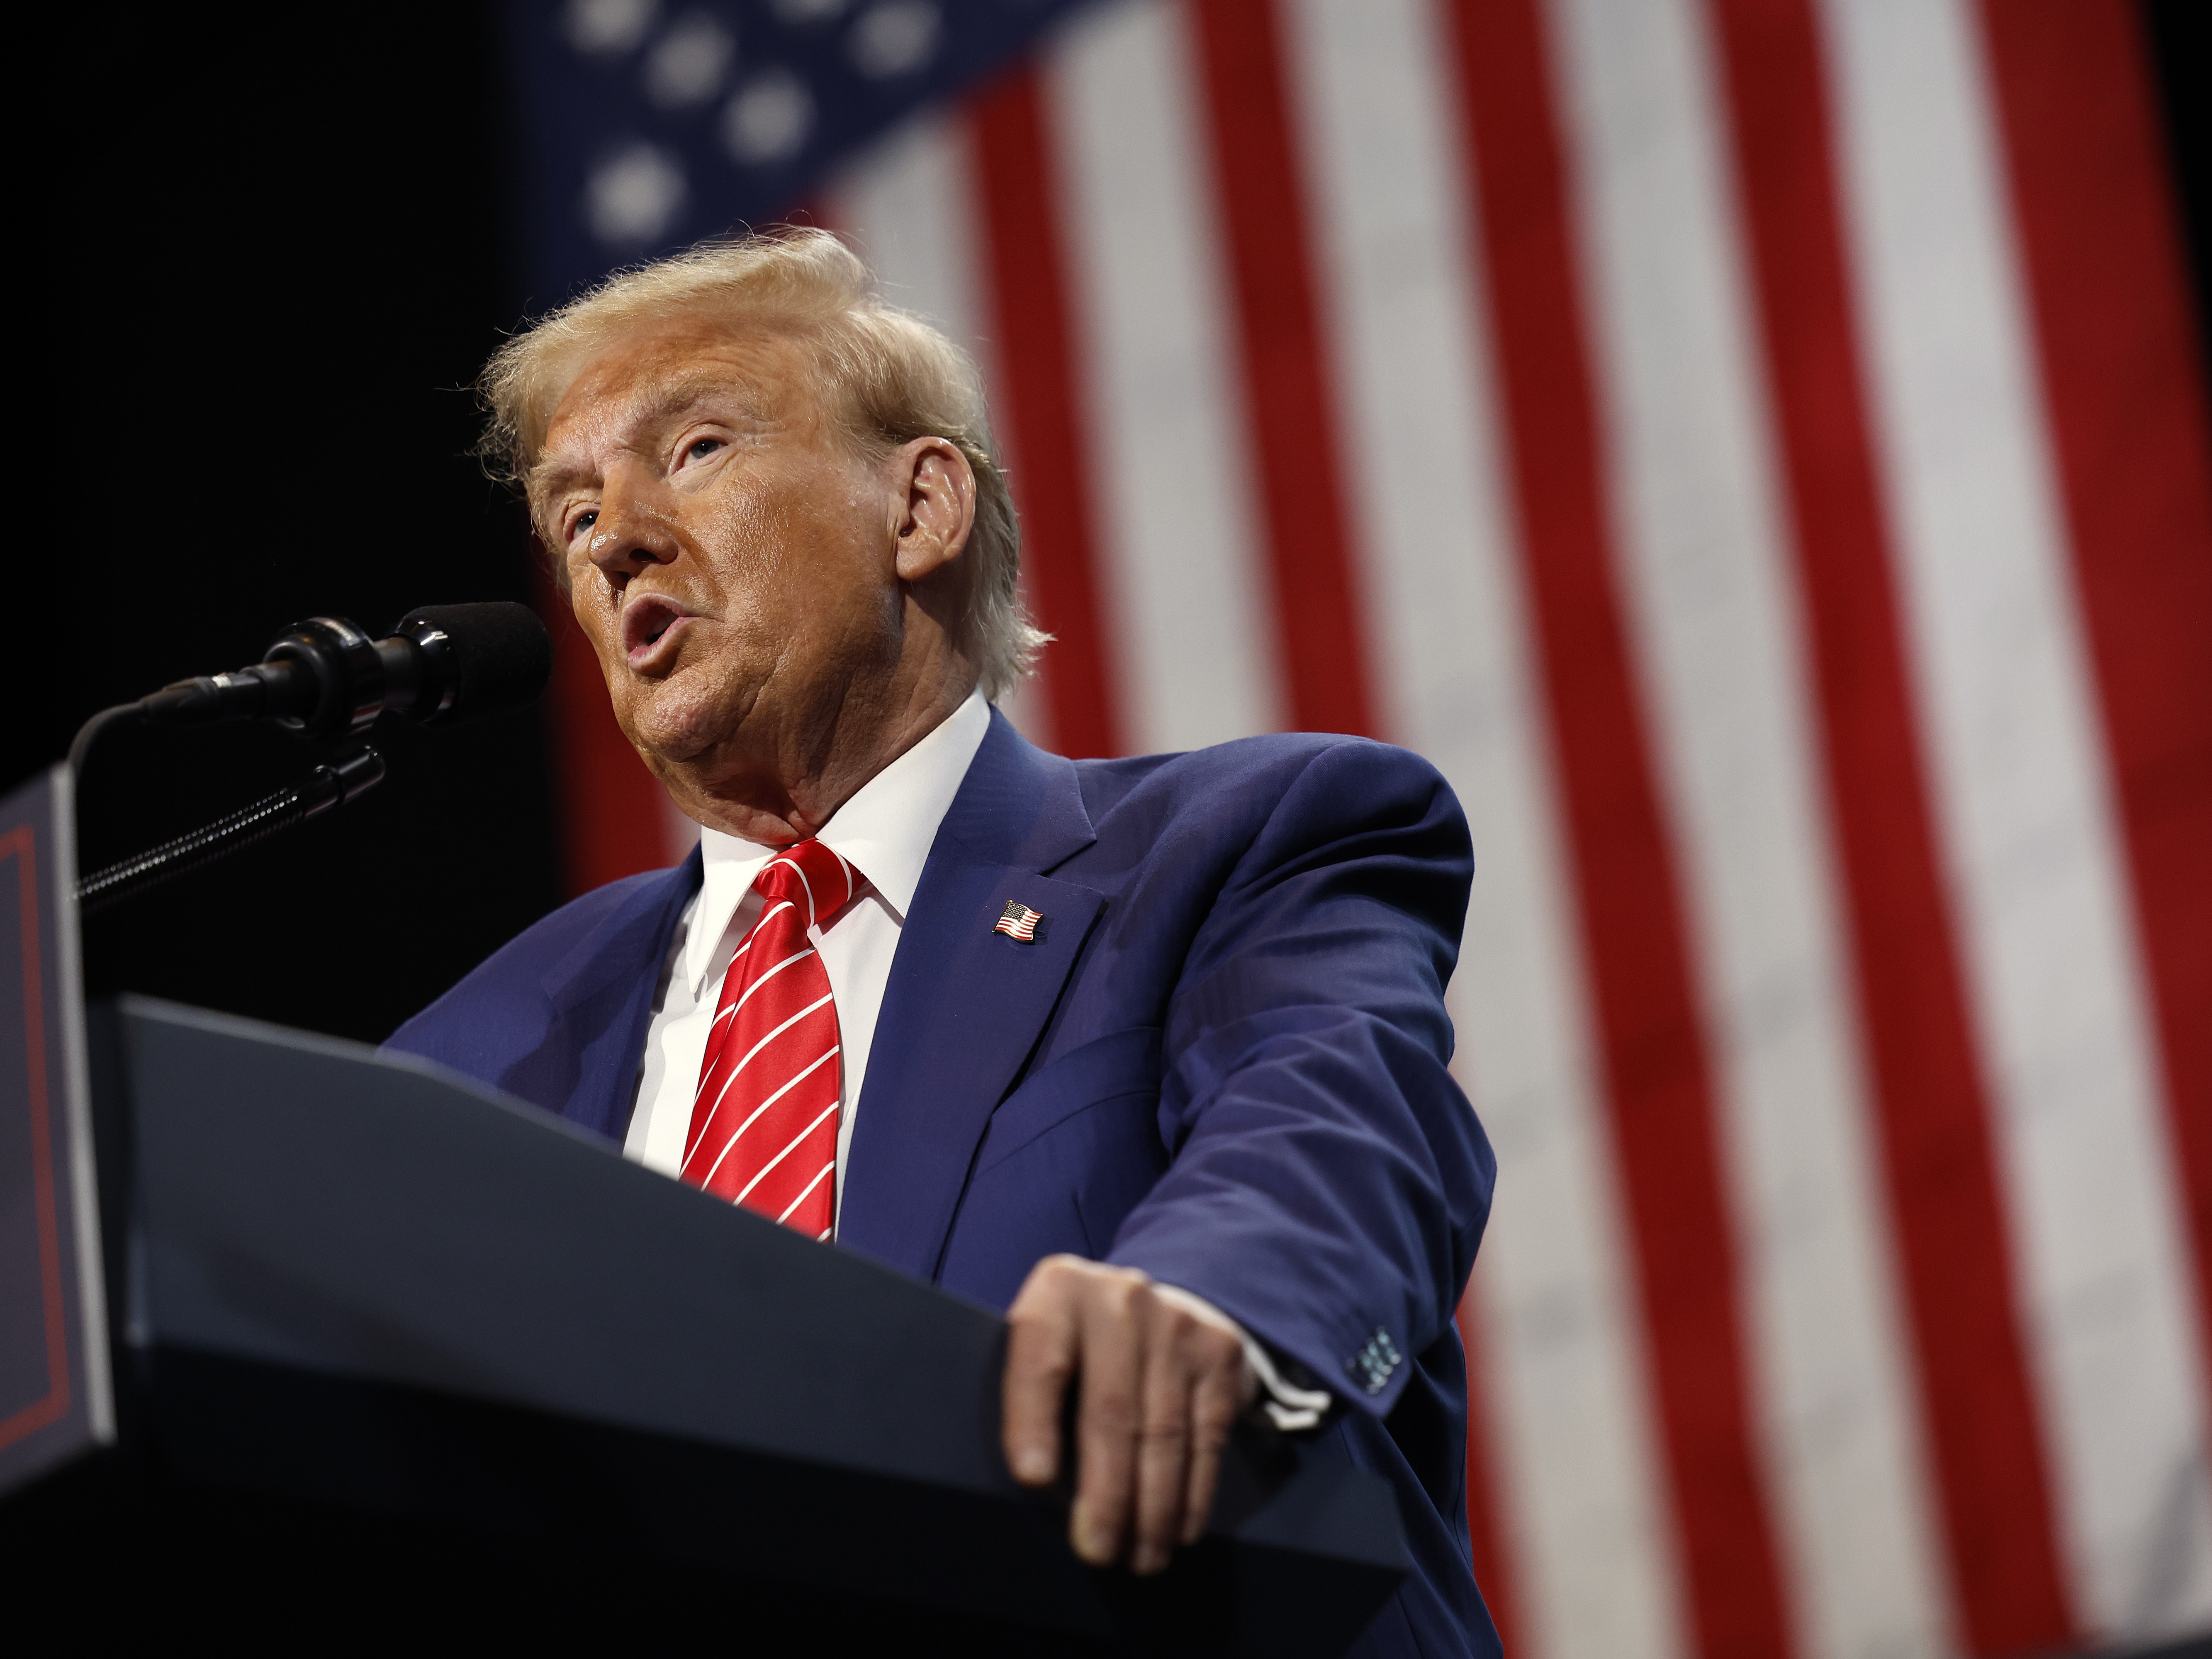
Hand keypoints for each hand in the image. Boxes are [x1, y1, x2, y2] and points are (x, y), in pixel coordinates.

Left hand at [1002, 1255, 1257, 1574]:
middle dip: (1107, 1493)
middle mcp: (1119, 1298)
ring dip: (1154, 1507)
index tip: (1034, 1482)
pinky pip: (1207, 1435)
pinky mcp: (1219, 1349)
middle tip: (1099, 1552)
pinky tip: (1181, 1528)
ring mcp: (1176, 1321)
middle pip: (1112, 1410)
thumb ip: (1034, 1401)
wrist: (1152, 1306)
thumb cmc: (1079, 1350)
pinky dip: (1195, 1491)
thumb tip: (1045, 1491)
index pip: (1040, 1362)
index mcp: (1057, 1293)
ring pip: (1165, 1431)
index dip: (1034, 1423)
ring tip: (1142, 1557)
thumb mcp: (1044, 1352)